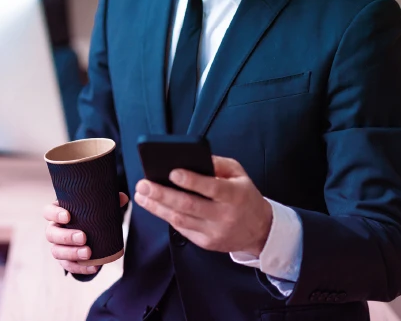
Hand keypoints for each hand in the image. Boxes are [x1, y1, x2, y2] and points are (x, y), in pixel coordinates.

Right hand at [43, 192, 128, 274]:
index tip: (68, 216)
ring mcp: (57, 246)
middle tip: (83, 237)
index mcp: (58, 212)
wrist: (87, 231)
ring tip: (88, 253)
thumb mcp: (95, 206)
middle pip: (51, 234)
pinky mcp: (65, 260)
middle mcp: (54, 230)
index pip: (48, 212)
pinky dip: (81, 268)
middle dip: (66, 237)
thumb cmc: (88, 214)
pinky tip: (93, 266)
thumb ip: (108, 200)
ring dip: (72, 253)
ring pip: (57, 252)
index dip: (55, 214)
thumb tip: (123, 198)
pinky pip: (69, 266)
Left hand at [134, 155, 271, 254]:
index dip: (191, 181)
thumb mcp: (238, 173)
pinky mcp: (207, 244)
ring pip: (181, 220)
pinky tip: (155, 206)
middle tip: (143, 184)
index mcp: (234, 195)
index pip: (211, 188)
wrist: (259, 230)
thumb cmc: (244, 195)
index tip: (171, 172)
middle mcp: (224, 216)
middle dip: (162, 194)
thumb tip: (191, 157)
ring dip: (157, 207)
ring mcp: (214, 232)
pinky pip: (183, 230)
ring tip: (141, 196)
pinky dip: (167, 217)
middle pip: (189, 206)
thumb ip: (217, 163)